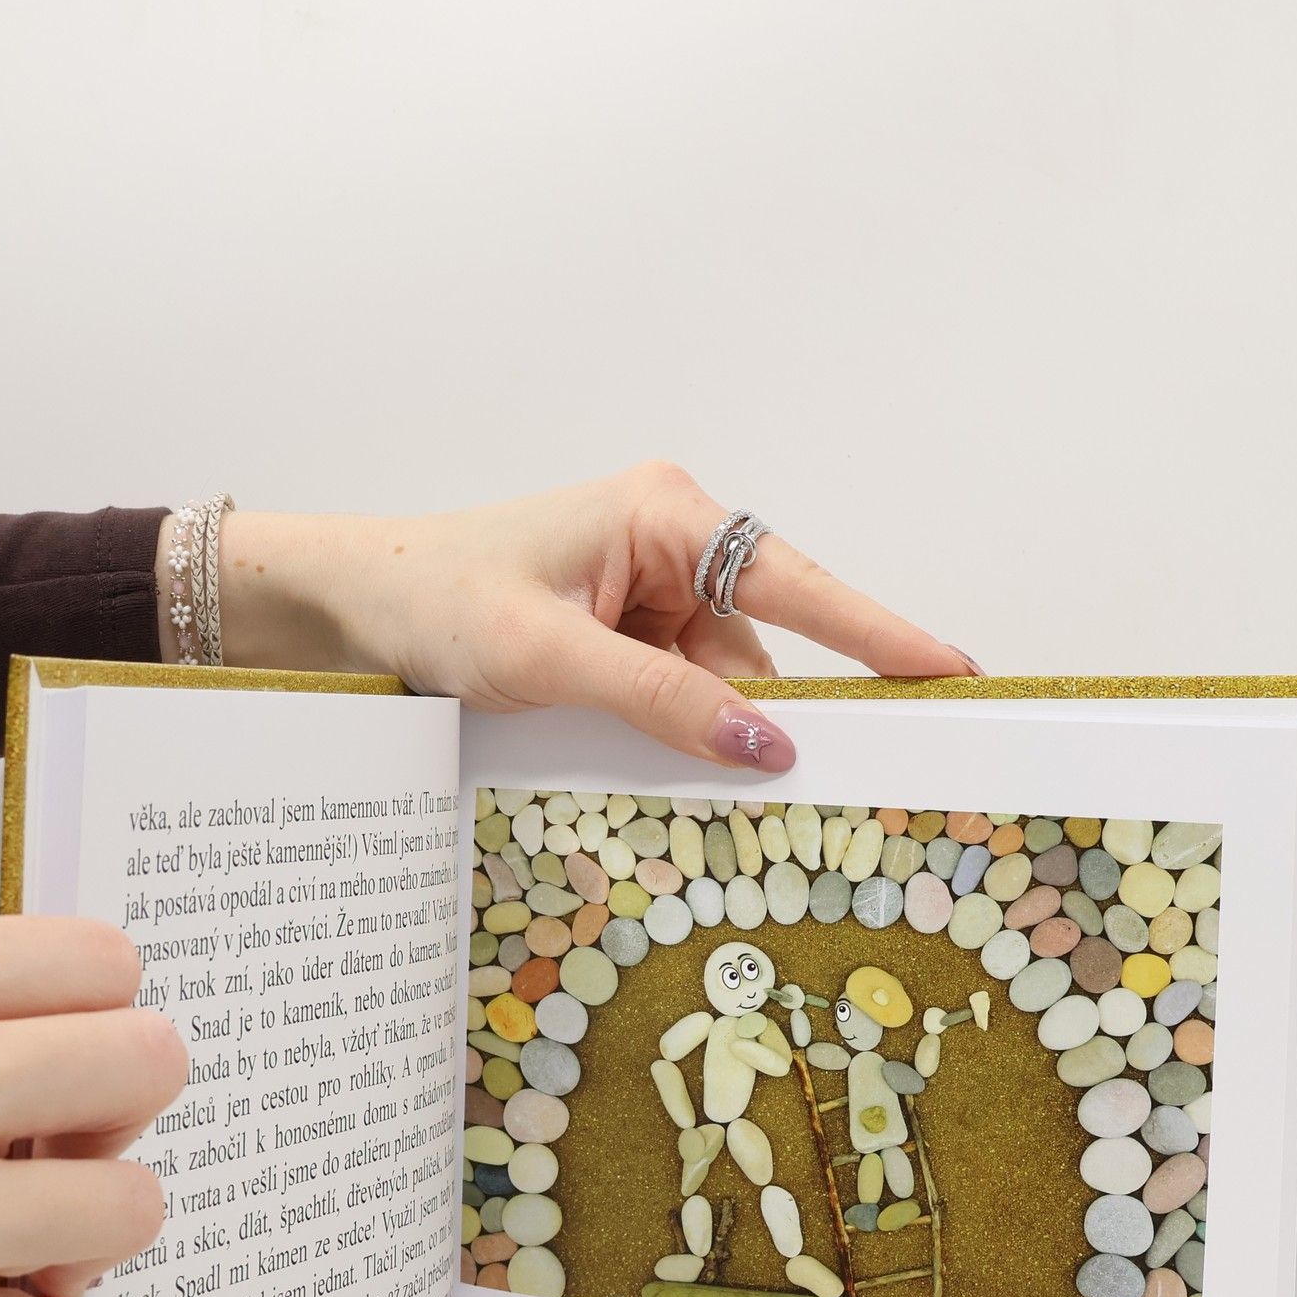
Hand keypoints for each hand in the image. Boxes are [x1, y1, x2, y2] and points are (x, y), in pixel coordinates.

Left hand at [175, 463, 977, 768]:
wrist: (341, 604)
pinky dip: (666, 737)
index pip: (795, 583)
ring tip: (642, 765)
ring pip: (716, 686)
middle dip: (759, 713)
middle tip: (809, 782)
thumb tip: (770, 744)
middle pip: (758, 649)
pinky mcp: (619, 638)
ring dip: (698, 736)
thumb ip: (660, 699)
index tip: (955, 672)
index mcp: (663, 514)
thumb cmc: (430, 596)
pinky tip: (638, 766)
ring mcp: (643, 595)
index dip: (879, 633)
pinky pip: (674, 697)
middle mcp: (668, 545)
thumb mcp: (545, 653)